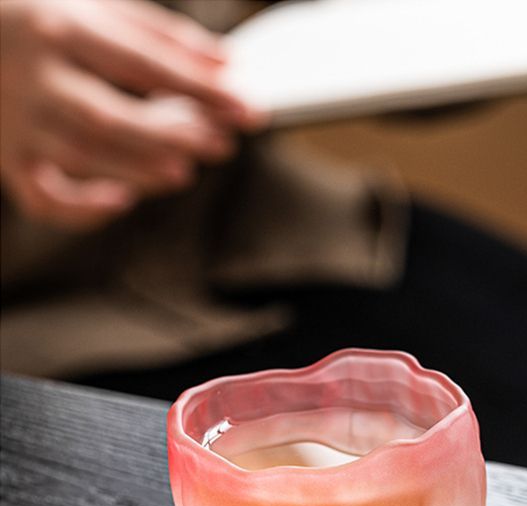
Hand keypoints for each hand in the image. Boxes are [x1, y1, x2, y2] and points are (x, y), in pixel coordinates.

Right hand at [0, 0, 255, 229]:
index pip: (144, 61)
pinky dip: (85, 209)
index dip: (201, 88)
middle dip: (174, 136)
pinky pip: (44, 199)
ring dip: (141, 170)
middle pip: (110, 117)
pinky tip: (124, 199)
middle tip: (221, 145)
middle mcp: (36, 77)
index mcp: (61, 25)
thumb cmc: (39, 16)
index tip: (247, 107)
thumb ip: (157, 33)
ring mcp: (17, 123)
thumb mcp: (92, 5)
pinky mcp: (7, 159)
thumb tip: (227, 66)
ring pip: (84, 159)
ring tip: (185, 172)